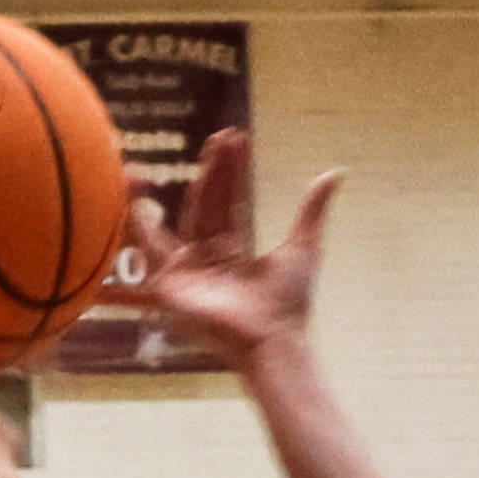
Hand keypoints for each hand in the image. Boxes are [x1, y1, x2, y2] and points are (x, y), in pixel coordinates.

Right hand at [119, 131, 334, 371]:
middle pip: (208, 206)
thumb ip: (312, 210)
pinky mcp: (171, 287)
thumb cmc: (288, 305)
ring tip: (204, 152)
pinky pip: (152, 250)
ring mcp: (189, 273)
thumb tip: (334, 173)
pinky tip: (147, 193)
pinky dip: (144, 224)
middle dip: (215, 171)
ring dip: (197, 184)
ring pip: (187, 219)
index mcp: (233, 252)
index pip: (230, 203)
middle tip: (221, 137)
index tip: (236, 138)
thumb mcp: (304, 247)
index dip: (232, 172)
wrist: (274, 340)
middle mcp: (208, 260)